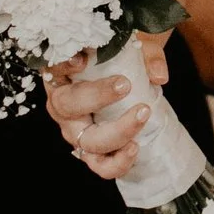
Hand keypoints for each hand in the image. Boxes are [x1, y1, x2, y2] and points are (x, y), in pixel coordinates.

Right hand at [44, 37, 169, 181]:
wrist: (129, 85)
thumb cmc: (121, 61)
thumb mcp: (134, 49)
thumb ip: (147, 55)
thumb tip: (159, 75)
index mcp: (63, 75)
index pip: (54, 68)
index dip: (63, 65)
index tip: (82, 59)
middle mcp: (63, 105)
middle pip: (68, 105)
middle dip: (96, 96)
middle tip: (125, 85)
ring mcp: (76, 132)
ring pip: (87, 140)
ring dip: (116, 131)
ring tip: (143, 114)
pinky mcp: (92, 152)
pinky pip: (100, 165)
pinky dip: (116, 162)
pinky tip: (135, 148)